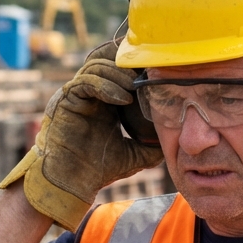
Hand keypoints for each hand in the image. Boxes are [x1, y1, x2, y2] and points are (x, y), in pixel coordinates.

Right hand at [0, 41, 162, 229]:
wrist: (73, 184)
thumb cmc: (98, 170)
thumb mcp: (134, 155)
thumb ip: (152, 145)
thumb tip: (176, 141)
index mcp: (103, 100)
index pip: (117, 69)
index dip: (135, 65)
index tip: (156, 69)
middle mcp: (88, 93)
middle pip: (105, 58)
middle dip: (126, 62)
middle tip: (146, 70)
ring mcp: (76, 94)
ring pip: (96, 66)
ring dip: (119, 74)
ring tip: (135, 87)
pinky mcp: (66, 100)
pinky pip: (86, 82)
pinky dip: (106, 86)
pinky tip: (123, 99)